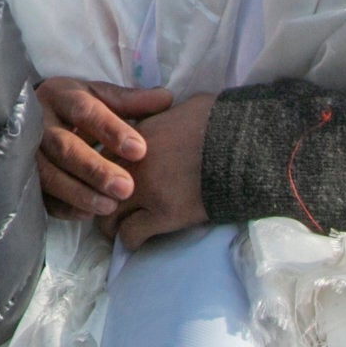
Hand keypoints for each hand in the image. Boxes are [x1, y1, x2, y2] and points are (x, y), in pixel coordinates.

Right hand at [35, 77, 171, 218]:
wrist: (34, 115)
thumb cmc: (77, 107)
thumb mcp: (100, 97)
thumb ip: (131, 102)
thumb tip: (166, 99)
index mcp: (61, 96)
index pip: (85, 110)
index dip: (111, 130)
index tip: (139, 150)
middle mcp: (38, 123)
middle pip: (63, 146)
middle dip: (94, 169)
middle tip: (126, 188)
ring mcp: (26, 151)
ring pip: (48, 174)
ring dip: (79, 192)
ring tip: (111, 206)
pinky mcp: (24, 176)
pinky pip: (40, 195)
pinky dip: (63, 206)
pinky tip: (87, 214)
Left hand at [101, 91, 213, 249]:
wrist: (248, 146)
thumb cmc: (224, 122)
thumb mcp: (186, 107)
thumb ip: (164, 114)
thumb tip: (166, 108)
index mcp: (136, 135)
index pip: (100, 157)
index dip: (104, 171)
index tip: (110, 180)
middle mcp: (134, 162)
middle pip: (97, 187)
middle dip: (102, 200)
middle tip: (110, 209)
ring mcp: (147, 189)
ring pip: (108, 216)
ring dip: (113, 224)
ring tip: (120, 229)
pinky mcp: (165, 214)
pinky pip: (132, 235)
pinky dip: (132, 240)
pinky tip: (139, 240)